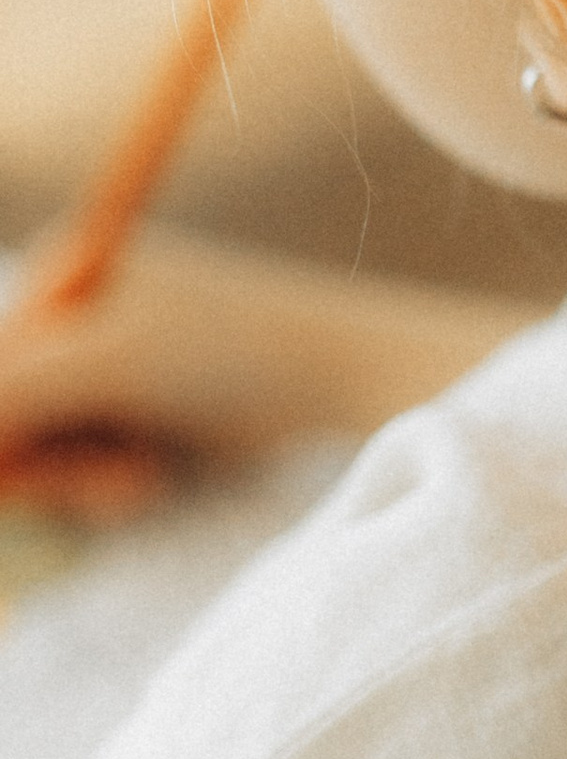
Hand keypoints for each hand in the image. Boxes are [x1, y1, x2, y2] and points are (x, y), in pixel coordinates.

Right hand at [0, 229, 532, 505]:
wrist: (339, 383)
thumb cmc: (230, 350)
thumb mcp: (100, 363)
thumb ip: (4, 391)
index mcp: (60, 273)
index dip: (2, 429)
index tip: (23, 469)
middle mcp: (72, 314)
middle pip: (3, 412)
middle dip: (40, 459)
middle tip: (111, 476)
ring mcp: (100, 369)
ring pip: (33, 452)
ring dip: (74, 478)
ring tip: (137, 476)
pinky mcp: (129, 419)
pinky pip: (71, 470)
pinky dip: (99, 486)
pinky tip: (148, 477)